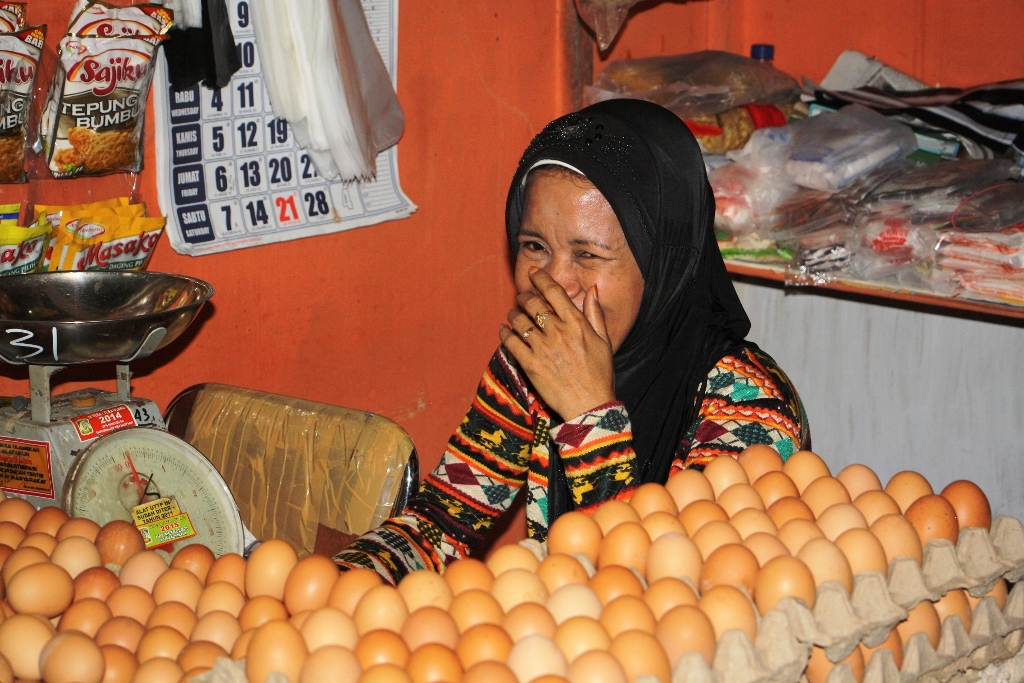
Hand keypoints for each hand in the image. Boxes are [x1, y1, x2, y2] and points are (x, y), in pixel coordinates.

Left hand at [499, 269, 615, 420]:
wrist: (590, 406)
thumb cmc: (599, 374)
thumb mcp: (604, 341)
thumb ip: (595, 314)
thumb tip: (592, 290)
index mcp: (576, 323)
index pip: (554, 292)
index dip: (541, 279)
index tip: (535, 273)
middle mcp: (558, 332)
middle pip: (532, 303)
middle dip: (524, 296)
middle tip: (522, 297)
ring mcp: (542, 348)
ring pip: (519, 321)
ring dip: (514, 314)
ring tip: (513, 314)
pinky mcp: (530, 364)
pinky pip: (511, 342)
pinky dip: (505, 333)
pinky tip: (504, 331)